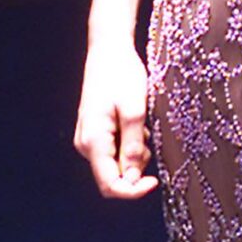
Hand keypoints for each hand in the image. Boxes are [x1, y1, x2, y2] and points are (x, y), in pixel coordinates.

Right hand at [75, 39, 158, 197]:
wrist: (108, 51)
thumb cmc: (121, 75)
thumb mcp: (135, 110)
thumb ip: (133, 146)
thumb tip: (132, 177)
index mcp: (93, 141)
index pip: (110, 185)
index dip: (133, 191)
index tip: (155, 181)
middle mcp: (86, 145)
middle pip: (112, 177)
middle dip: (135, 169)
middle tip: (148, 140)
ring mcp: (88, 139)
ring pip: (115, 164)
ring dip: (134, 155)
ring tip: (142, 126)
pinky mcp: (95, 133)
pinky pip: (114, 151)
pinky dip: (129, 145)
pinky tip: (135, 124)